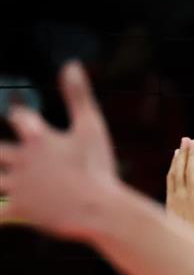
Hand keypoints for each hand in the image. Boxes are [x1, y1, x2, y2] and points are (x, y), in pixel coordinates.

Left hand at [0, 61, 121, 240]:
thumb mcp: (91, 127)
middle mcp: (23, 160)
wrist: (101, 209)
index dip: (19, 116)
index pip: (19, 118)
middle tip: (0, 153)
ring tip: (0, 177)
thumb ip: (78, 96)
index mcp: (38, 139)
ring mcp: (19, 186)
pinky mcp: (21, 210)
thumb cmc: (98, 167)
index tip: (17, 116)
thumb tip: (71, 64)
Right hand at [166, 137, 193, 238]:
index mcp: (171, 201)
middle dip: (184, 153)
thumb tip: (176, 218)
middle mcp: (180, 196)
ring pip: (191, 170)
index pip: (171, 177)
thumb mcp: (176, 228)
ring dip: (193, 154)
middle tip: (187, 140)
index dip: (174, 163)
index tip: (176, 152)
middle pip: (181, 169)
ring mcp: (192, 196)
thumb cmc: (187, 243)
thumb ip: (176, 217)